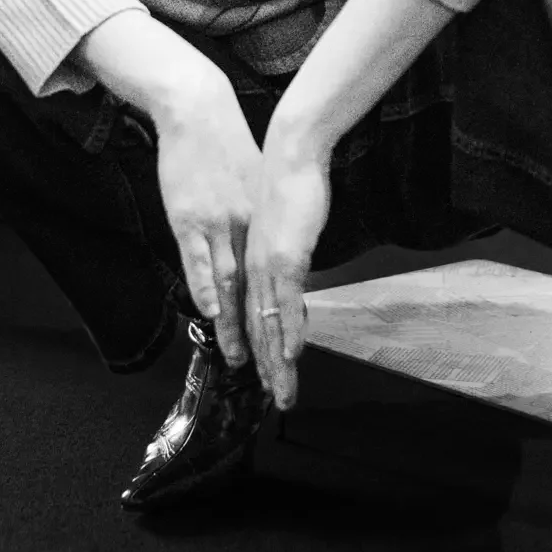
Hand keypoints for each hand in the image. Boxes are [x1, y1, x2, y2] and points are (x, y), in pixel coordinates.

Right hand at [153, 80, 266, 381]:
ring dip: (234, 324)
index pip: (275, 279)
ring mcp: (218, 224)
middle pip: (256, 291)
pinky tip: (211, 311)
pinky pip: (199, 259)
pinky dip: (206, 286)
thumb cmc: (227, 146)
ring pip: (230, 284)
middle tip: (273, 373)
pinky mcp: (190, 217)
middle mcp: (246, 228)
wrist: (201, 112)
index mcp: (263, 222)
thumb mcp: (255, 185)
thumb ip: (261, 218)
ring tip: (240, 358)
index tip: (289, 350)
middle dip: (265, 336)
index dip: (282, 317)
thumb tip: (269, 243)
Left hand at [240, 119, 333, 412]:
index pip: (257, 315)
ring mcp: (269, 266)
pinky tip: (292, 356)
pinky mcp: (284, 258)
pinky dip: (288, 332)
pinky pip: (285, 303)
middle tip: (278, 399)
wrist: (290, 152)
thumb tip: (295, 266)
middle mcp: (257, 271)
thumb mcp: (286, 224)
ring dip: (276, 363)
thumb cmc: (290, 182)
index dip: (263, 348)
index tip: (269, 374)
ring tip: (282, 393)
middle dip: (270, 368)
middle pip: (261, 329)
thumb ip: (288, 250)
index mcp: (256, 263)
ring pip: (269, 325)